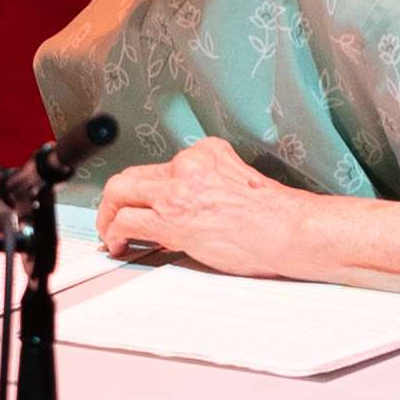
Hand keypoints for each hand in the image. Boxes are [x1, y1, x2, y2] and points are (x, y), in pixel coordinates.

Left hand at [92, 148, 327, 278]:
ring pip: (119, 194)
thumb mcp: (238, 183)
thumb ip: (207, 187)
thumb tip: (182, 210)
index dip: (143, 190)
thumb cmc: (274, 218)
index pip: (159, 168)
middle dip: (115, 199)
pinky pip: (126, 222)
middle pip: (131, 176)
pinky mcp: (171, 218)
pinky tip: (118, 245)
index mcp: (206, 154)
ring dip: (108, 216)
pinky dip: (114, 234)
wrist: (290, 231)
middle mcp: (187, 165)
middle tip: (111, 217)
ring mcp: (177, 190)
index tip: (140, 204)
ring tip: (110, 233)